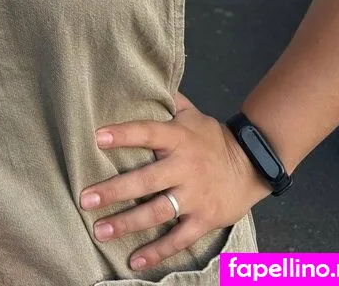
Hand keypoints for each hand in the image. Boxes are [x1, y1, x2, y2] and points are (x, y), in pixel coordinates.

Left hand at [80, 92, 271, 272]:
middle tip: (85, 198)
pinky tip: (134, 260)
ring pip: (157, 212)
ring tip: (100, 230)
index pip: (147, 133)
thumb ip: (169, 100)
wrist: (253, 166)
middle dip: (114, 190)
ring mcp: (194, 196)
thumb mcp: (193, 114)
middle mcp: (184, 166)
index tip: (97, 138)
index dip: (123, 134)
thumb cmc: (212, 138)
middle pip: (146, 180)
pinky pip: (178, 239)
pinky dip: (157, 252)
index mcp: (178, 138)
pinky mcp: (204, 220)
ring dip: (127, 223)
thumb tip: (144, 77)